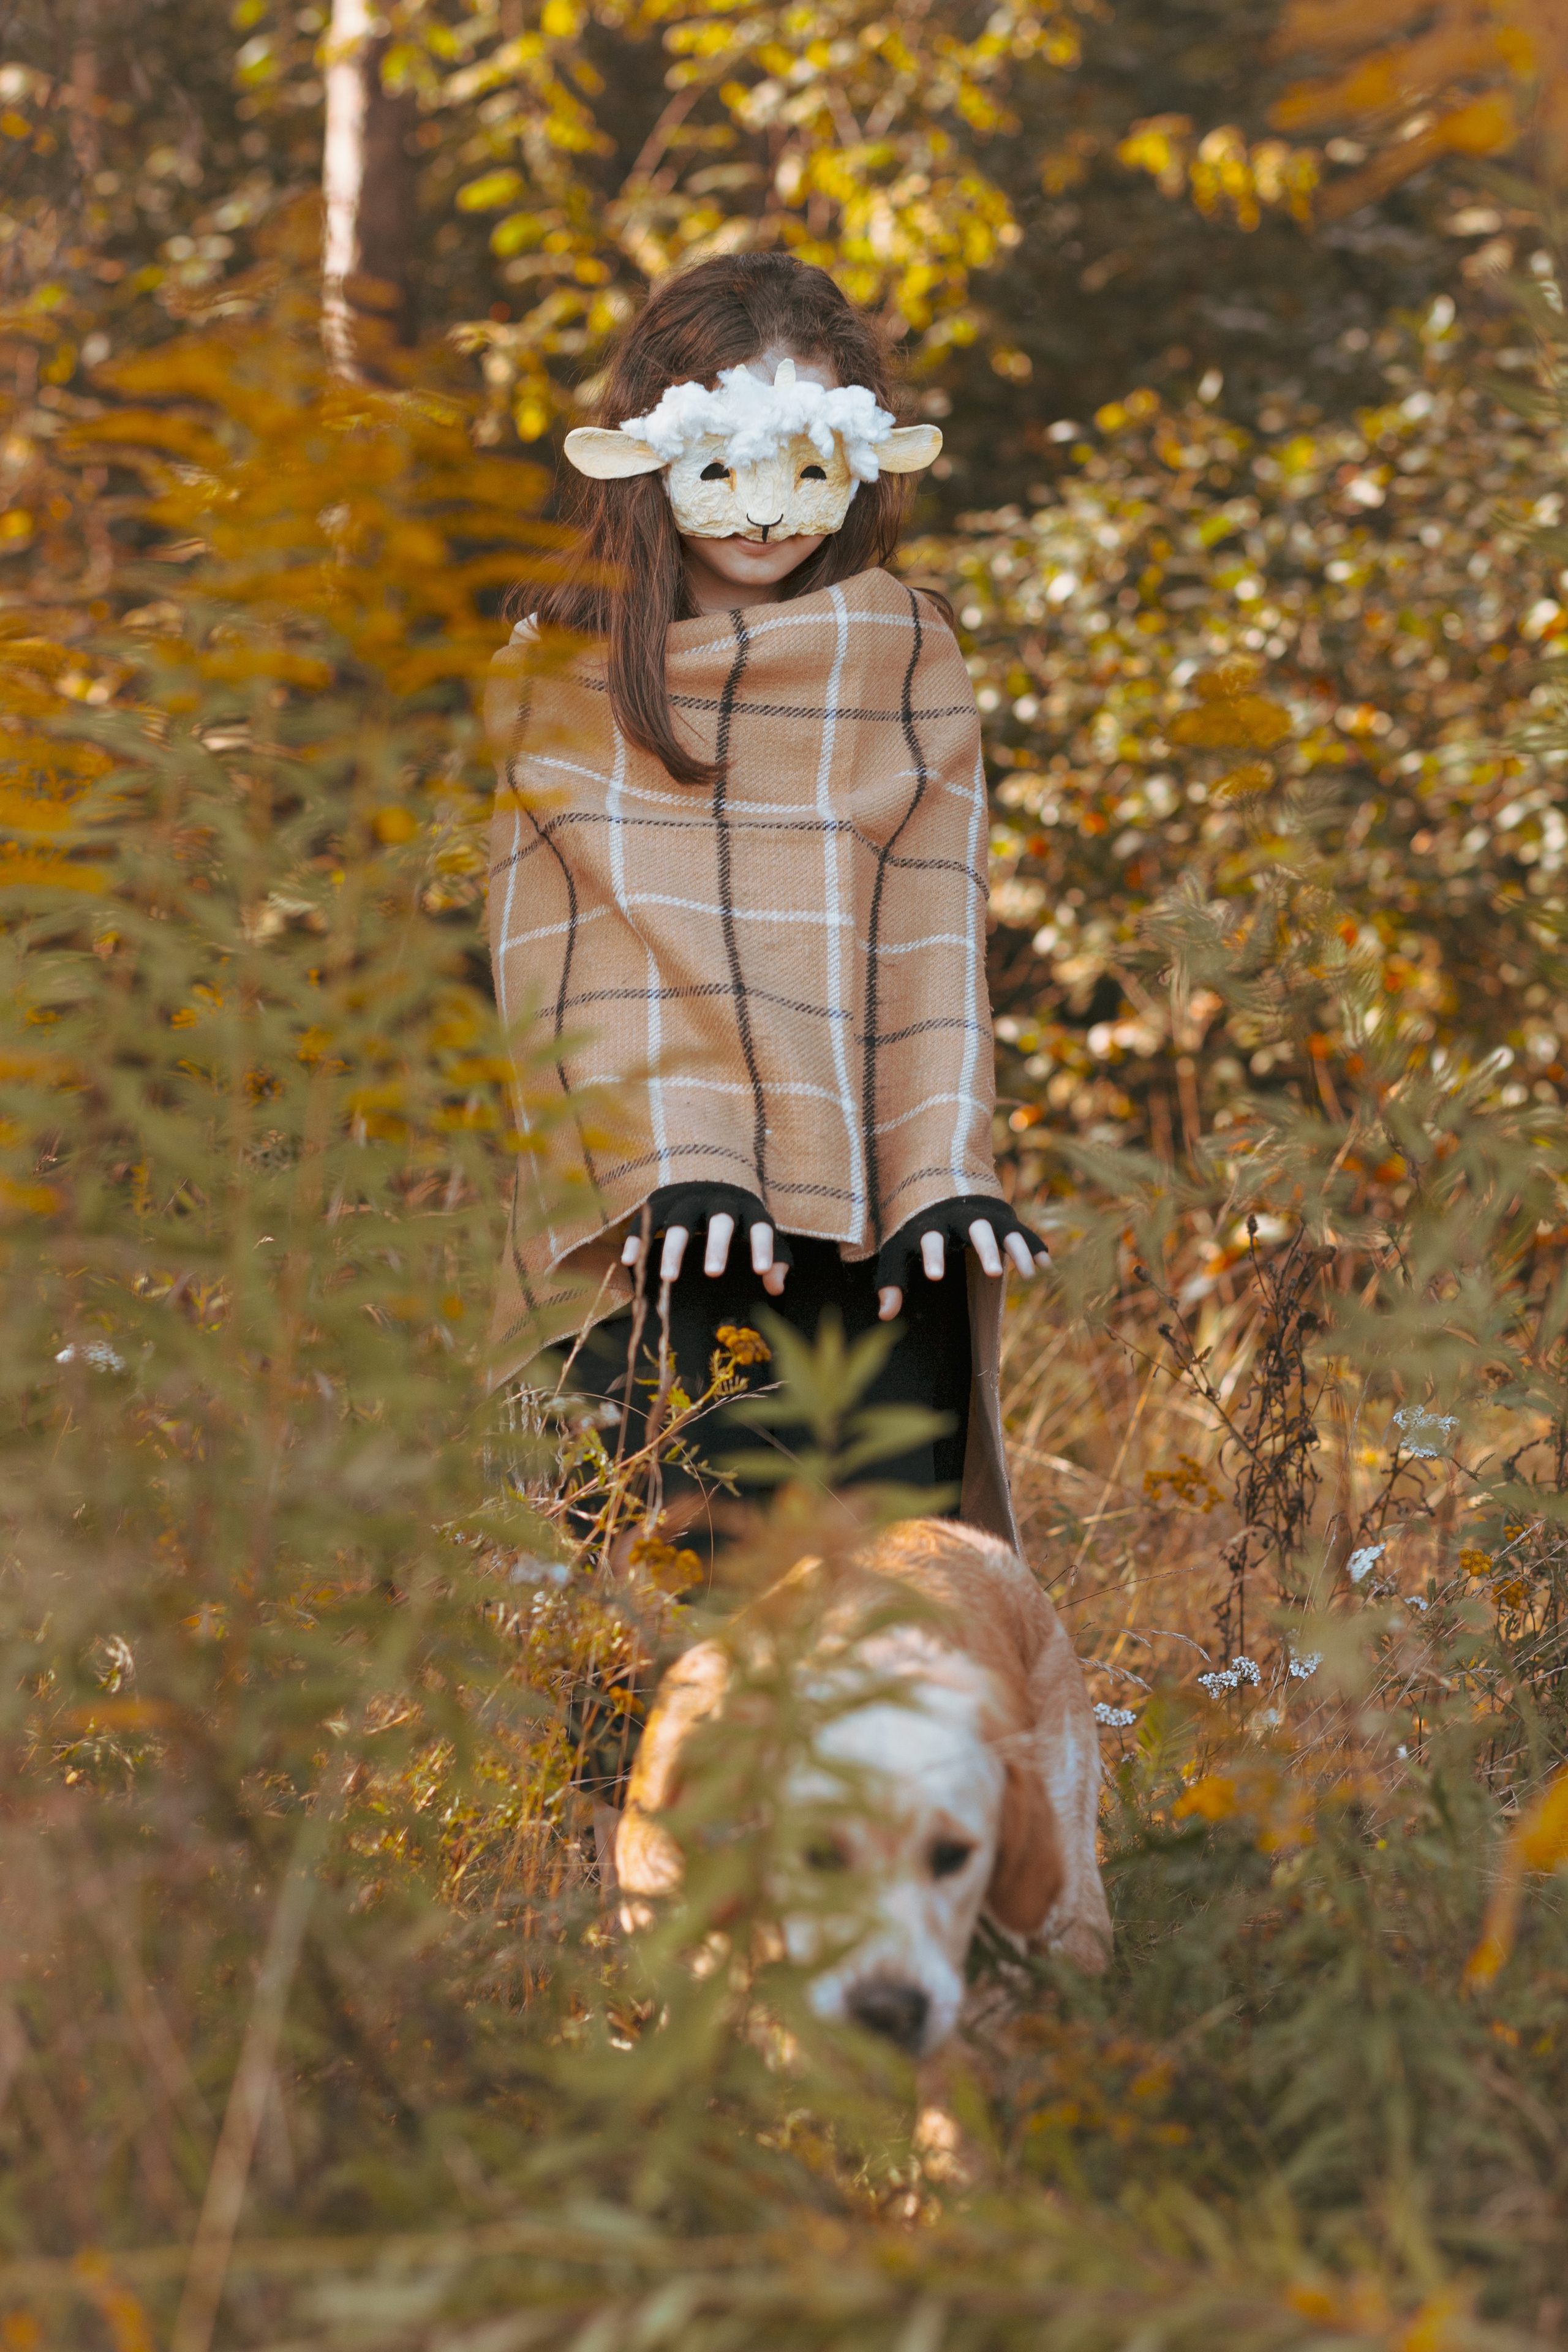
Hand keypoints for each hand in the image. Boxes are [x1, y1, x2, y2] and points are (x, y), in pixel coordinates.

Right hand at [619, 1183, 790, 1295]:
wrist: (707, 1180)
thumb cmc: (740, 1221)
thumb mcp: (763, 1235)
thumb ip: (776, 1259)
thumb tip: (776, 1286)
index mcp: (747, 1207)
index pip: (759, 1224)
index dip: (761, 1245)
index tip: (761, 1271)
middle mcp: (717, 1199)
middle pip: (719, 1218)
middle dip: (717, 1244)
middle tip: (714, 1273)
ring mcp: (686, 1198)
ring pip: (679, 1219)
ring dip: (674, 1247)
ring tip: (669, 1277)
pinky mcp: (660, 1200)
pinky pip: (645, 1219)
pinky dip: (636, 1238)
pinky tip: (629, 1261)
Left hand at [875, 1197, 1048, 1321]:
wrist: (940, 1182)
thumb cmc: (916, 1224)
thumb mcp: (898, 1248)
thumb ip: (892, 1280)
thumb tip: (885, 1316)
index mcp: (931, 1221)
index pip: (930, 1239)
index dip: (932, 1256)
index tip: (934, 1276)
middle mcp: (961, 1215)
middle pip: (977, 1229)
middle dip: (986, 1249)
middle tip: (994, 1273)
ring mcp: (986, 1215)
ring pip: (1006, 1230)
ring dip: (1017, 1250)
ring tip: (1029, 1276)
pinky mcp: (1004, 1218)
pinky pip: (1023, 1233)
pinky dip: (1034, 1247)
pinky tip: (1047, 1266)